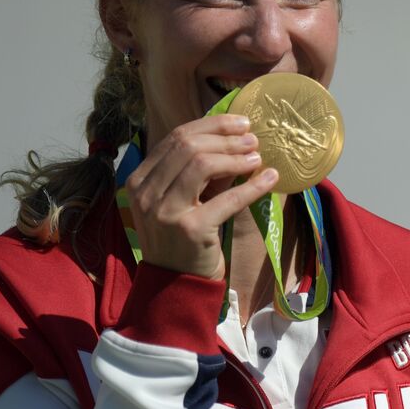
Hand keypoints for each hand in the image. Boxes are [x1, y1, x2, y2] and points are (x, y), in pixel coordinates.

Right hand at [122, 114, 277, 279]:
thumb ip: (200, 172)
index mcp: (140, 180)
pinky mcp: (190, 229)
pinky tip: (269, 178)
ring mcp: (165, 211)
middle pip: (188, 146)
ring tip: (257, 156)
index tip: (239, 123)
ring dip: (236, 157)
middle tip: (253, 139)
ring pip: (202, 164)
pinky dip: (252, 186)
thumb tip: (236, 140)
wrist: (177, 285)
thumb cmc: (182, 239)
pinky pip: (227, 198)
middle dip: (225, 138)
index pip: (175, 138)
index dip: (211, 125)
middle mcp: (146, 192)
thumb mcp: (183, 200)